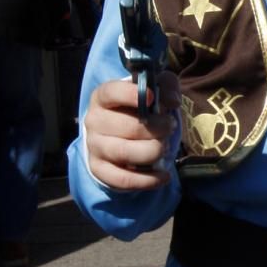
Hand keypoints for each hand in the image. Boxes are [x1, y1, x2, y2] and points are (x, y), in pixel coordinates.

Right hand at [83, 73, 179, 189]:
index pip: (110, 92)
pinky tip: (163, 175)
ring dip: (153, 152)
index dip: (130, 94)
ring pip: (126, 153)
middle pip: (128, 127)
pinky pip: (124, 179)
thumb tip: (172, 101)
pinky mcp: (100, 170)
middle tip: (169, 127)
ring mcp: (95, 147)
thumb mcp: (153, 92)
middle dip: (158, 128)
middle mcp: (94, 121)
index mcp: (102, 98)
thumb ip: (165, 87)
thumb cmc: (137, 111)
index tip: (153, 98)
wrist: (118, 136)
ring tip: (164, 148)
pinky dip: (148, 180)